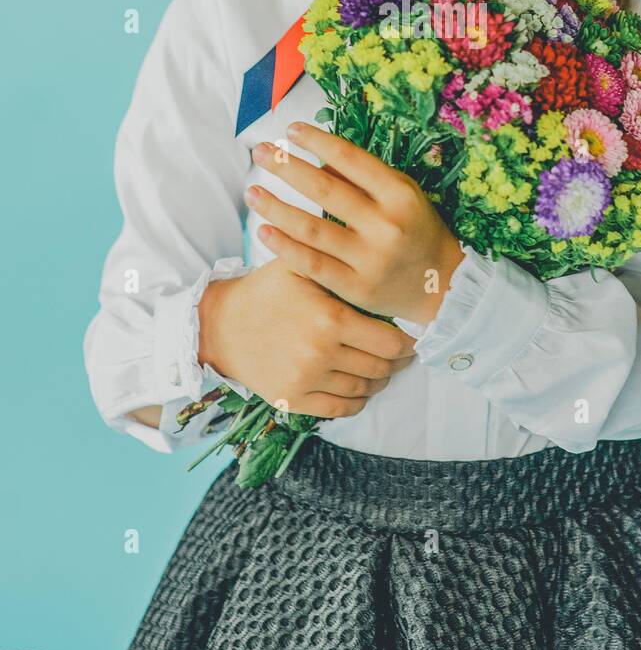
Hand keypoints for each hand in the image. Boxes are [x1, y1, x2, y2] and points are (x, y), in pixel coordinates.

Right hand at [198, 259, 416, 418]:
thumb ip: (335, 258)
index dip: (407, 342)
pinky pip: (340, 409)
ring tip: (384, 370)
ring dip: (380, 381)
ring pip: (363, 389)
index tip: (412, 338)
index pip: (390, 341)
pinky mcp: (293, 399)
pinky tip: (361, 389)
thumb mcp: (299, 266)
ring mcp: (306, 380)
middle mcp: (321, 353)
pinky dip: (357, 401)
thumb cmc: (265, 290)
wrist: (220, 325)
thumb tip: (370, 240)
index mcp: (330, 318)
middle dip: (397, 362)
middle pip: (381, 367)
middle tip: (402, 355)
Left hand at [248, 122, 464, 325]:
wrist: (442, 284)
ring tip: (252, 191)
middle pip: (324, 189)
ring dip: (275, 206)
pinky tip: (263, 230)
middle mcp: (386, 225)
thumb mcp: (402, 194)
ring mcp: (370, 259)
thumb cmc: (415, 229)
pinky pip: (311, 264)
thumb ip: (362, 176)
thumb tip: (316, 156)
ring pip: (311, 228)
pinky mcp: (356, 288)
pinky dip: (284, 246)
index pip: (350, 158)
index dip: (317, 141)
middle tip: (261, 152)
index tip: (291, 129)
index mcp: (399, 194)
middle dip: (286, 167)